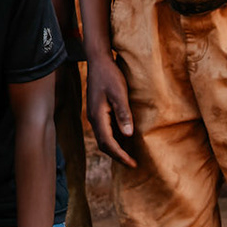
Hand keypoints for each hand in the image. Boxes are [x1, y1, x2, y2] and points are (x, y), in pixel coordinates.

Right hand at [84, 53, 137, 167]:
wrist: (98, 62)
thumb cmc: (110, 75)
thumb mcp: (119, 93)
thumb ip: (123, 114)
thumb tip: (128, 135)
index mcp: (97, 116)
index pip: (108, 143)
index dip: (120, 155)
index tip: (132, 163)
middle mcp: (93, 118)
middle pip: (103, 144)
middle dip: (117, 156)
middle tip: (132, 164)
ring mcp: (94, 115)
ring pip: (103, 138)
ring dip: (115, 149)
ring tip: (128, 156)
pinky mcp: (97, 111)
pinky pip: (104, 130)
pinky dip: (113, 139)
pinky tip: (123, 139)